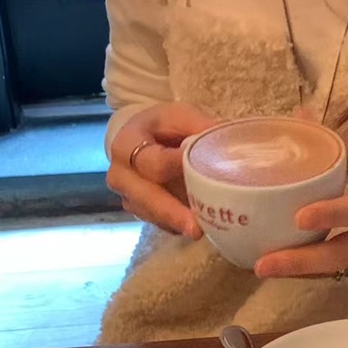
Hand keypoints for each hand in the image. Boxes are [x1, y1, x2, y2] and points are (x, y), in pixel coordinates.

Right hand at [108, 102, 217, 238]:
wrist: (141, 140)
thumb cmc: (163, 127)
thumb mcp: (179, 116)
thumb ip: (199, 127)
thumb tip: (226, 142)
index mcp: (126, 144)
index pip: (152, 160)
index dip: (176, 166)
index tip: (202, 171)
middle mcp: (120, 174)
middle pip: (145, 196)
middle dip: (171, 212)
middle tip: (196, 229)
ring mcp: (128, 196)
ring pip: (151, 214)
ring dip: (176, 223)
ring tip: (201, 231)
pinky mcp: (139, 211)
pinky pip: (158, 223)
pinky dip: (177, 226)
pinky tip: (196, 226)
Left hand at [254, 139, 347, 279]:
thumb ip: (340, 143)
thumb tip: (299, 116)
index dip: (329, 215)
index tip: (299, 217)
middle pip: (341, 254)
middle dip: (299, 262)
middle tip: (262, 264)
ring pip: (336, 270)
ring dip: (299, 271)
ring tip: (263, 266)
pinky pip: (340, 274)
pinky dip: (314, 272)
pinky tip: (287, 266)